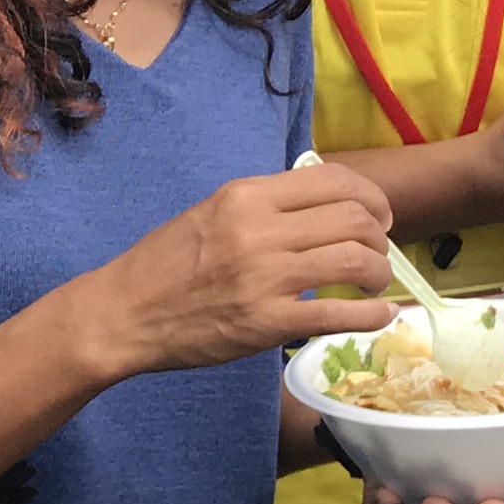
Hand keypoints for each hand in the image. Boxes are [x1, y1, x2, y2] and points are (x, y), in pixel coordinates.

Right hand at [75, 168, 396, 382]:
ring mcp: (265, 277)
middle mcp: (259, 230)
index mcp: (246, 195)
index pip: (335, 180)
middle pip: (354, 219)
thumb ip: (264, 206)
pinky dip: (372, 315)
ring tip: (372, 285)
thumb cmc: (165, 264)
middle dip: (380, 237)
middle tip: (376, 254)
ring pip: (355, 260)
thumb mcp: (212, 212)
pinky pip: (339, 314)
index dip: (372, 198)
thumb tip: (322, 207)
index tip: (377, 217)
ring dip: (378, 273)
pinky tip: (379, 317)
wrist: (124, 313)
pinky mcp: (268, 323)